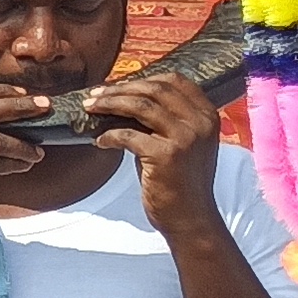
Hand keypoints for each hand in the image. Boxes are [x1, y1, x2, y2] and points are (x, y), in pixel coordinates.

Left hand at [80, 71, 226, 237]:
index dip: (142, 78)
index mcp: (207, 115)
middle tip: (94, 95)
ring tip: (90, 108)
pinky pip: (128, 135)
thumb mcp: (180, 142)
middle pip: (155, 89)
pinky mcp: (167, 155)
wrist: (190, 218)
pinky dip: (109, 135)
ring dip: (109, 104)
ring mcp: (185, 137)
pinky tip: (100, 141)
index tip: (116, 84)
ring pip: (140, 106)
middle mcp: (200, 122)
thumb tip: (124, 96)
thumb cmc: (179, 180)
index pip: (174, 80)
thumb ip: (163, 118)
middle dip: (119, 89)